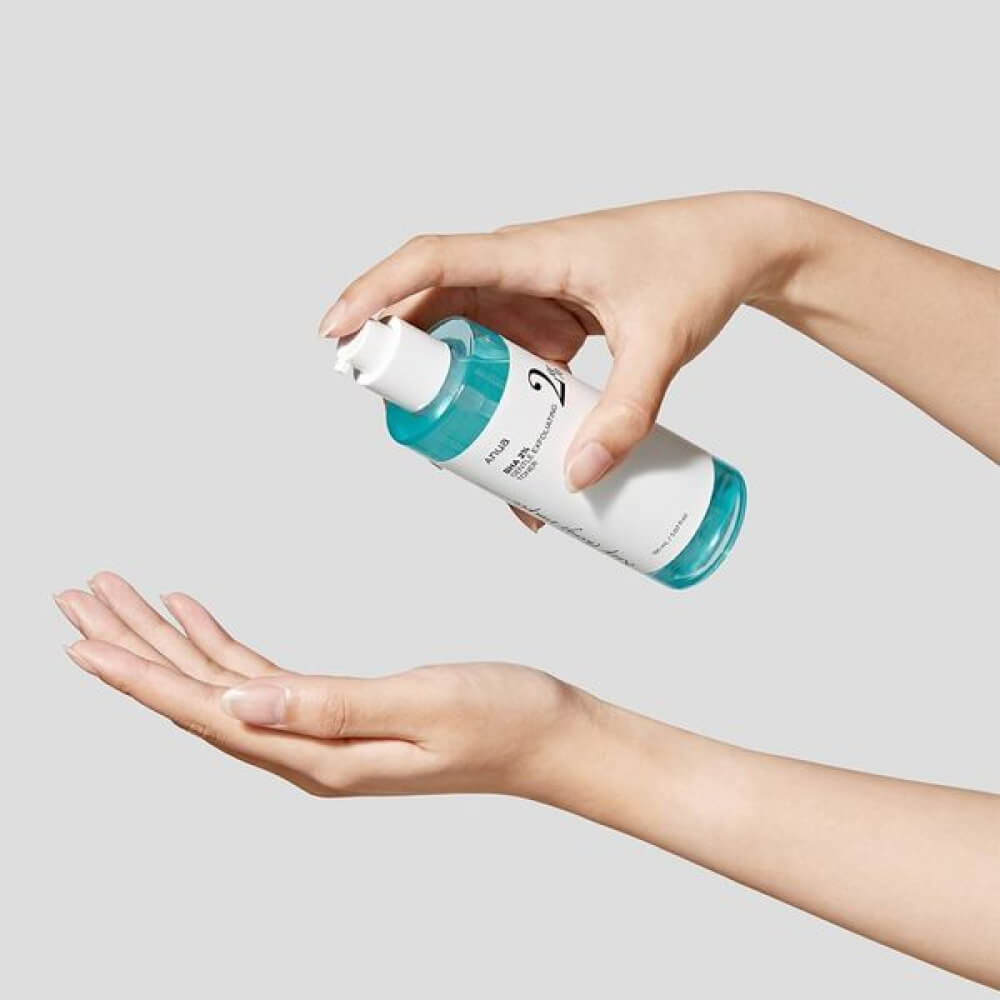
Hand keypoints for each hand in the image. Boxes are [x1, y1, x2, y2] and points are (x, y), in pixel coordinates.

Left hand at [54, 573, 585, 797]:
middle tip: (82, 602)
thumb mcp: (420, 705)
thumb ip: (328, 707)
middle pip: (200, 697)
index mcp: (320, 756)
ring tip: (123, 602)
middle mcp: (308, 752)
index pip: (209, 713)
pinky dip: (221, 647)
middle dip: (137, 649)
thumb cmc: (503, 719)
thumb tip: (236, 705)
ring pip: (222, 685)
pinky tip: (198, 621)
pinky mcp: (340, 713)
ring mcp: (321, 734)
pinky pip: (261, 679)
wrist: (551, 736)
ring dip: (170, 644)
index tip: (85, 640)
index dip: (142, 676)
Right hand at [319, 192, 802, 492]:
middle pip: (432, 310)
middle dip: (404, 365)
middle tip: (399, 425)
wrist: (739, 248)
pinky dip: (493, 402)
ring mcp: (531, 297)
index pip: (433, 261)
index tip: (336, 331)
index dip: (375, 292)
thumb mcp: (662, 346)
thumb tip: (576, 480)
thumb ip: (625, 415)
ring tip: (455, 455)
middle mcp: (519, 270)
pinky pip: (502, 362)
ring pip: (464, 344)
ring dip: (450, 394)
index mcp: (533, 253)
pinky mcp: (548, 323)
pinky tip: (503, 449)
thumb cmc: (698, 269)